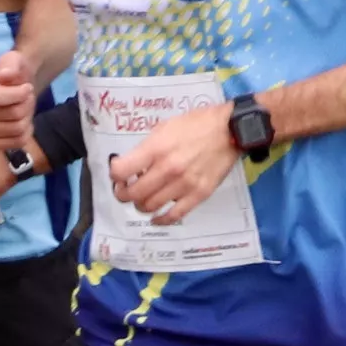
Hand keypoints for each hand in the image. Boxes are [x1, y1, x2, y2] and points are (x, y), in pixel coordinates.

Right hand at [0, 47, 43, 152]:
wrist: (19, 87)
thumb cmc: (15, 73)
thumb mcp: (14, 60)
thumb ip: (10, 63)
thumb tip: (5, 74)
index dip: (19, 94)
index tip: (27, 87)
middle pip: (12, 115)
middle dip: (26, 105)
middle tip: (26, 98)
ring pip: (15, 130)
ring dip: (27, 118)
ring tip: (25, 109)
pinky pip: (14, 144)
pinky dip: (25, 134)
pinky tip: (23, 123)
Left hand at [108, 99, 239, 227]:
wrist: (230, 131)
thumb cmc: (196, 125)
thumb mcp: (165, 128)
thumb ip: (147, 148)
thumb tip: (132, 166)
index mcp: (156, 149)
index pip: (121, 171)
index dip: (115, 175)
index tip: (118, 175)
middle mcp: (168, 169)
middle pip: (133, 194)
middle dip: (123, 194)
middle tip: (125, 190)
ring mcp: (184, 184)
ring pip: (149, 206)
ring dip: (140, 205)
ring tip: (142, 199)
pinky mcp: (198, 195)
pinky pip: (174, 215)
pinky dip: (160, 220)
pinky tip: (156, 217)